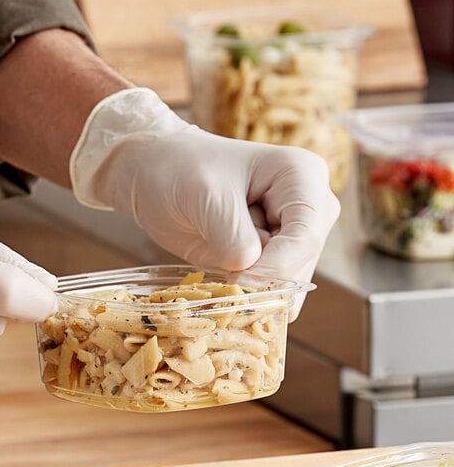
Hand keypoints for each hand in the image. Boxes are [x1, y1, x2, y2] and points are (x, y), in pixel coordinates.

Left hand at [70, 88, 339, 316]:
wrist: (157, 175)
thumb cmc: (178, 170)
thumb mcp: (202, 195)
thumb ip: (231, 235)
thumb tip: (249, 269)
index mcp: (302, 177)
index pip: (306, 237)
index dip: (275, 267)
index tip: (236, 280)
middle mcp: (308, 208)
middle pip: (300, 266)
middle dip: (262, 282)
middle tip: (219, 277)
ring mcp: (291, 236)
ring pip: (285, 285)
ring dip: (251, 291)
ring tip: (213, 267)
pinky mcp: (271, 258)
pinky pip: (269, 291)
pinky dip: (244, 296)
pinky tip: (218, 281)